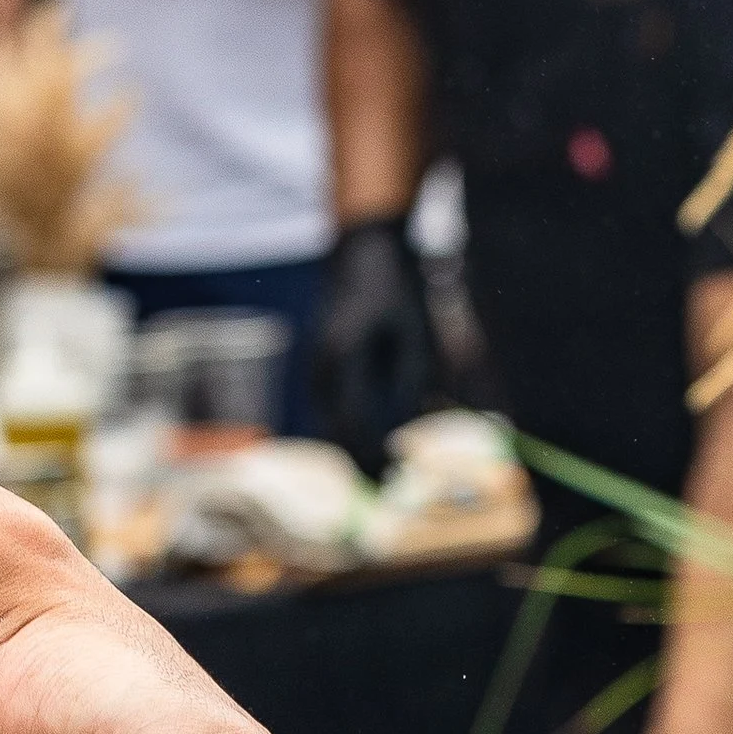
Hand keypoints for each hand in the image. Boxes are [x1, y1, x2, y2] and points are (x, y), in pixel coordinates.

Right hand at [309, 213, 434, 471]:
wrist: (363, 248)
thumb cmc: (396, 286)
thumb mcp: (414, 331)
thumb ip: (410, 380)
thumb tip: (408, 427)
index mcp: (344, 355)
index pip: (355, 422)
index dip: (375, 456)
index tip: (397, 479)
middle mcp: (323, 363)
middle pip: (335, 428)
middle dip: (361, 460)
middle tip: (391, 485)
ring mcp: (318, 361)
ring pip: (330, 419)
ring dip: (354, 446)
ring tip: (385, 470)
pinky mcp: (323, 361)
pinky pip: (332, 406)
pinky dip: (349, 426)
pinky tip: (373, 441)